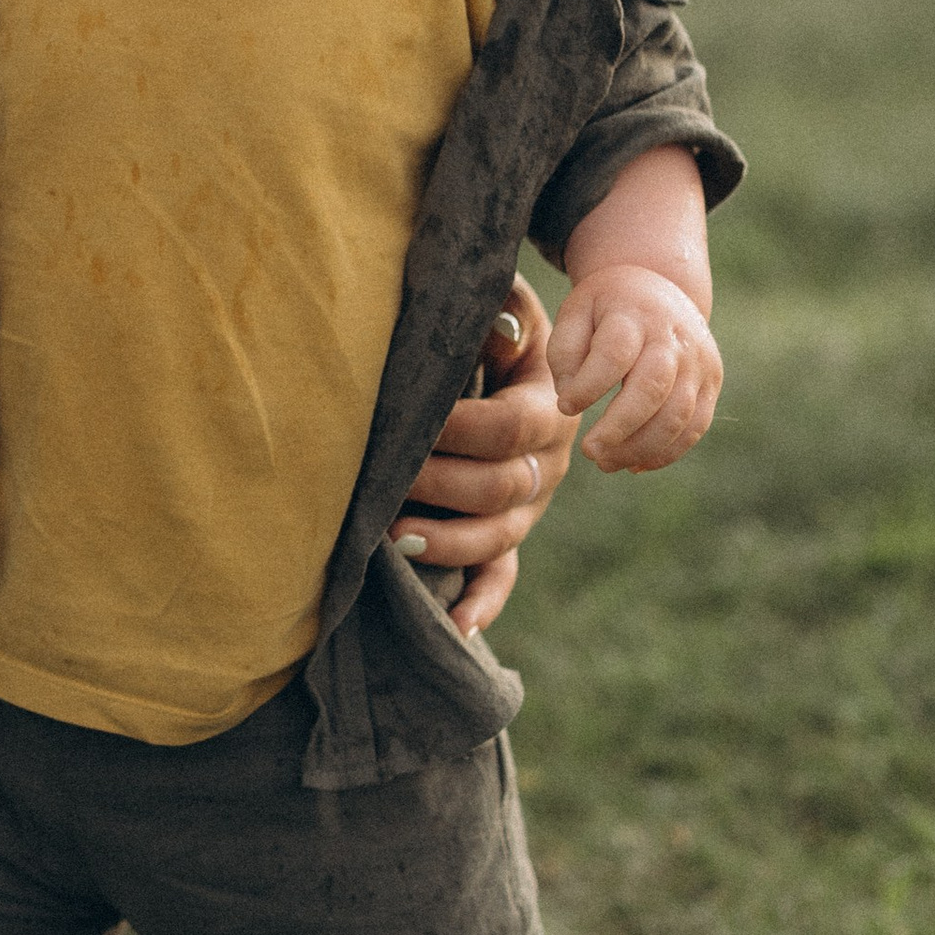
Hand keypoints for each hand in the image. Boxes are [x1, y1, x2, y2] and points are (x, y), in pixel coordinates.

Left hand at [389, 274, 579, 637]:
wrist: (532, 364)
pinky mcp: (510, 537)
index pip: (510, 427)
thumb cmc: (497, 329)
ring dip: (447, 541)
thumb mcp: (506, 307)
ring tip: (392, 538)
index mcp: (549, 407)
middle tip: (385, 478)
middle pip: (503, 488)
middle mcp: (547, 464)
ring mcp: (530, 508)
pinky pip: (502, 578)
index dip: (459, 427)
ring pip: (499, 538)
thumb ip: (499, 309)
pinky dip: (481, 604)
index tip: (410, 416)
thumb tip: (494, 321)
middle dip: (439, 484)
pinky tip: (454, 627)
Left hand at [547, 264, 721, 472]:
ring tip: (605, 463)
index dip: (589, 385)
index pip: (614, 353)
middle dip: (619, 426)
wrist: (660, 290)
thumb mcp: (577, 313)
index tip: (564, 407)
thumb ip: (565, 353)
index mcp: (635, 314)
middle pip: (652, 387)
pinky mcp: (711, 383)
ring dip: (641, 448)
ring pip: (678, 414)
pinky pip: (695, 426)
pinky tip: (634, 464)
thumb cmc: (607, 309)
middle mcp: (673, 337)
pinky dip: (666, 452)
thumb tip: (570, 400)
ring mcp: (698, 361)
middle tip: (589, 451)